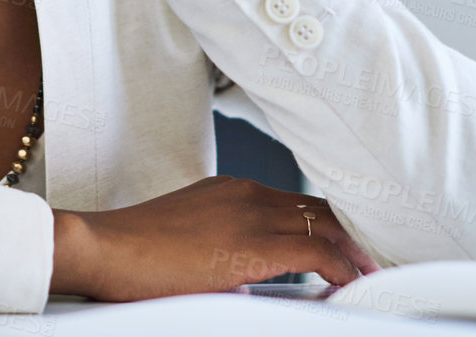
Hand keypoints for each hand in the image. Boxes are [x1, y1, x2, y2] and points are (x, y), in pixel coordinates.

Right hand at [49, 177, 381, 300]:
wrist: (102, 248)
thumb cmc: (131, 253)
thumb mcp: (187, 244)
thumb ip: (222, 252)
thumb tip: (245, 281)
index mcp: (231, 191)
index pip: (296, 202)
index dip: (328, 224)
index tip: (347, 246)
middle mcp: (247, 194)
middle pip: (319, 208)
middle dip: (351, 235)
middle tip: (372, 261)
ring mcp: (251, 214)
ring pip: (325, 225)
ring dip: (353, 252)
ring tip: (371, 275)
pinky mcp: (251, 243)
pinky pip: (315, 253)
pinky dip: (341, 269)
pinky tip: (351, 285)